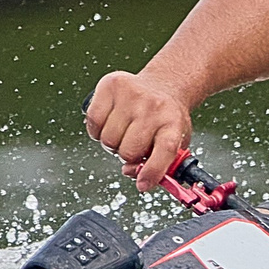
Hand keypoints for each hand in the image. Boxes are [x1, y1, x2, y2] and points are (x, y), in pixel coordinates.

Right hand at [85, 70, 192, 192]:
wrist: (163, 86)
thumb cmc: (166, 120)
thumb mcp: (174, 142)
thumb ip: (158, 164)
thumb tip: (130, 172)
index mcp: (173, 123)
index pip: (164, 151)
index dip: (152, 172)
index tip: (142, 184)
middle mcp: (154, 107)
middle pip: (128, 150)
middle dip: (127, 155)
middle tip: (132, 146)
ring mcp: (132, 94)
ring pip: (108, 139)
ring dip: (112, 143)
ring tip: (122, 132)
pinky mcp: (111, 84)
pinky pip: (93, 121)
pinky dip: (97, 130)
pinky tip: (108, 123)